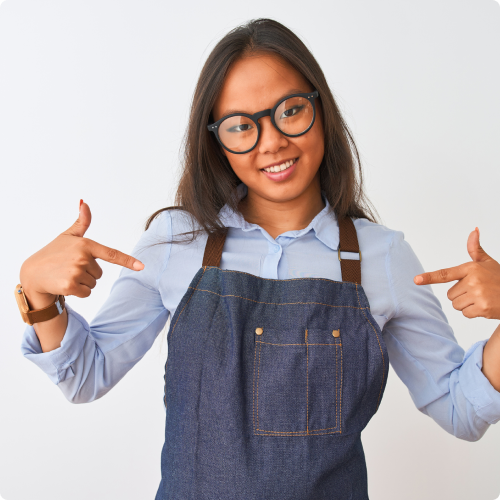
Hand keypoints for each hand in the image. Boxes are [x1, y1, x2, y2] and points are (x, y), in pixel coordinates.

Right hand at [20, 200, 143, 306]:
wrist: (33, 273)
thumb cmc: (53, 253)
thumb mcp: (68, 236)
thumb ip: (81, 222)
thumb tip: (85, 202)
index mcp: (86, 245)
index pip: (111, 254)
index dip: (128, 261)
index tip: (141, 266)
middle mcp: (82, 258)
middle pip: (99, 273)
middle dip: (87, 272)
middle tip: (70, 267)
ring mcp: (76, 272)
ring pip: (93, 283)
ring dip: (82, 282)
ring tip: (66, 274)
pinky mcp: (71, 285)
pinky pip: (87, 292)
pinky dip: (78, 292)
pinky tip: (65, 284)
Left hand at [413, 228, 499, 319]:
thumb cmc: (499, 278)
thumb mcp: (488, 262)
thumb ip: (475, 249)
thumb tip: (473, 230)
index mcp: (471, 268)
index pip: (445, 274)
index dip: (429, 277)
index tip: (416, 280)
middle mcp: (473, 281)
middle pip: (450, 294)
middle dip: (461, 295)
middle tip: (477, 291)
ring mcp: (478, 295)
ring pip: (456, 305)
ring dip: (467, 304)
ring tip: (482, 298)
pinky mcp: (482, 308)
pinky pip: (465, 314)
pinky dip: (474, 313)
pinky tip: (485, 306)